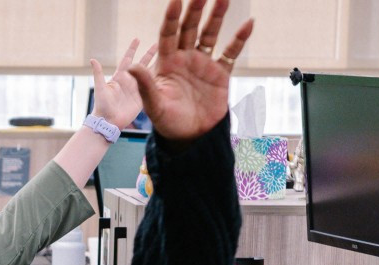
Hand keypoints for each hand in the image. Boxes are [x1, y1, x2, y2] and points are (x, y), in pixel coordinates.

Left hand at [87, 37, 157, 130]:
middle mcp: (130, 81)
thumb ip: (98, 74)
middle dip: (149, 54)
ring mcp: (137, 89)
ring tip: (166, 58)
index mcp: (120, 77)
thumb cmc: (102, 106)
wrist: (109, 122)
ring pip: (149, 74)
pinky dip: (160, 81)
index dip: (132, 49)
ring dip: (156, 66)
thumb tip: (92, 59)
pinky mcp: (142, 98)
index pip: (128, 59)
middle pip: (141, 64)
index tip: (137, 39)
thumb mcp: (100, 89)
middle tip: (157, 44)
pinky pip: (152, 87)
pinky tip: (168, 76)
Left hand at [126, 0, 251, 143]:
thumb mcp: (154, 104)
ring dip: (217, 17)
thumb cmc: (167, 122)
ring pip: (210, 35)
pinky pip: (231, 52)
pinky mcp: (220, 73)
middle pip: (189, 29)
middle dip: (195, 10)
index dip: (171, 18)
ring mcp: (203, 64)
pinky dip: (239, 39)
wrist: (189, 138)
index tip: (175, 0)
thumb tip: (130, 67)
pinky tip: (248, 24)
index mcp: (167, 64)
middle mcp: (185, 59)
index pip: (168, 35)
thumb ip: (145, 85)